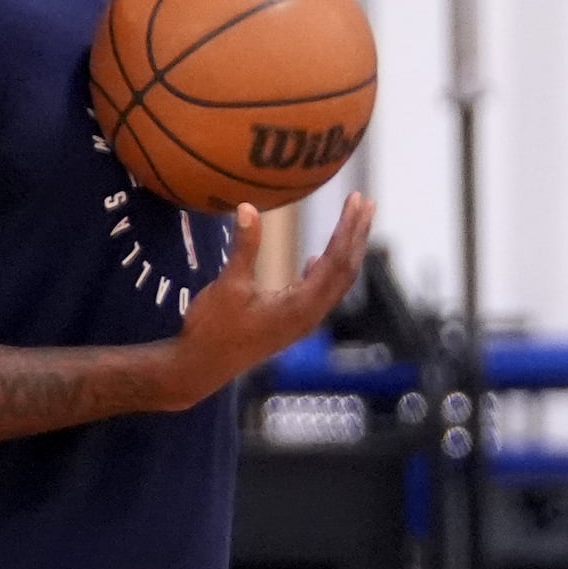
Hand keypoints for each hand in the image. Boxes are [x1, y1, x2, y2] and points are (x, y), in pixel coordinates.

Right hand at [167, 194, 374, 407]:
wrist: (200, 368)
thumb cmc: (213, 328)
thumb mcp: (228, 285)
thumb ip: (244, 247)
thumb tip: (248, 207)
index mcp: (302, 305)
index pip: (337, 259)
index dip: (348, 227)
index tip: (359, 200)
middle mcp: (311, 314)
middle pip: (346, 269)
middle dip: (357, 234)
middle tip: (367, 203)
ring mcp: (304, 321)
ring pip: (337, 281)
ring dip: (346, 251)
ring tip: (353, 224)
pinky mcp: (292, 324)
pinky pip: (321, 292)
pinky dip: (327, 270)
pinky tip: (317, 259)